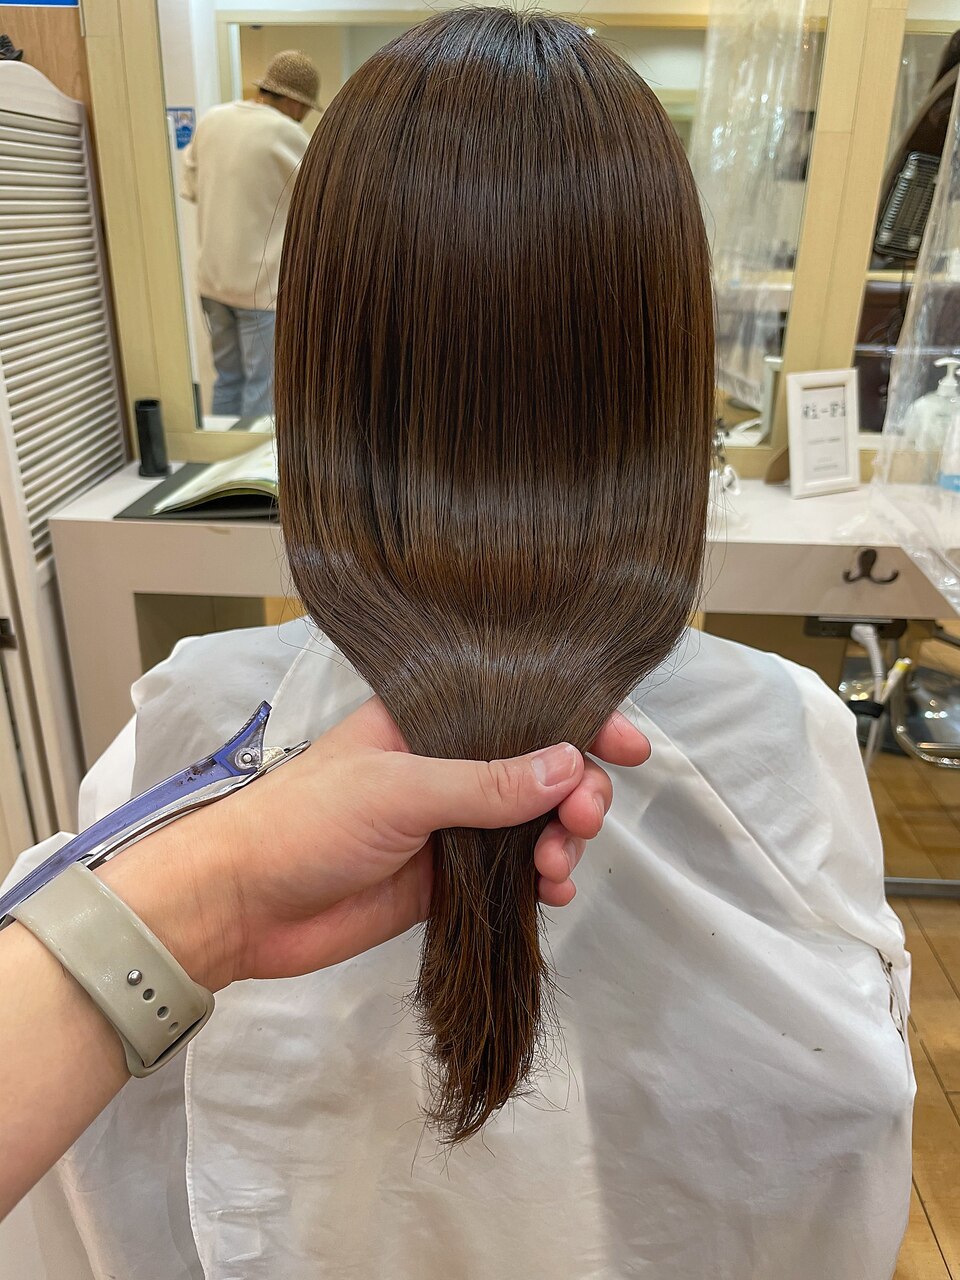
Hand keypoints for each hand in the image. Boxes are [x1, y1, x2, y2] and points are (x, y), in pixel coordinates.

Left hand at [102, 700, 649, 988]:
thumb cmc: (308, 820)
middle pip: (540, 767)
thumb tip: (572, 767)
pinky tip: (551, 895)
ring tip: (557, 865)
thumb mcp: (401, 789)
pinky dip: (540, 882)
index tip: (629, 747)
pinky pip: (512, 875)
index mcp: (432, 717)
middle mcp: (448, 764)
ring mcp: (450, 824)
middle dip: (577, 791)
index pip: (520, 705)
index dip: (579, 719)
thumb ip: (488, 783)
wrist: (243, 905)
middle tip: (583, 819)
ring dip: (562, 840)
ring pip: (533, 824)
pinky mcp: (447, 880)